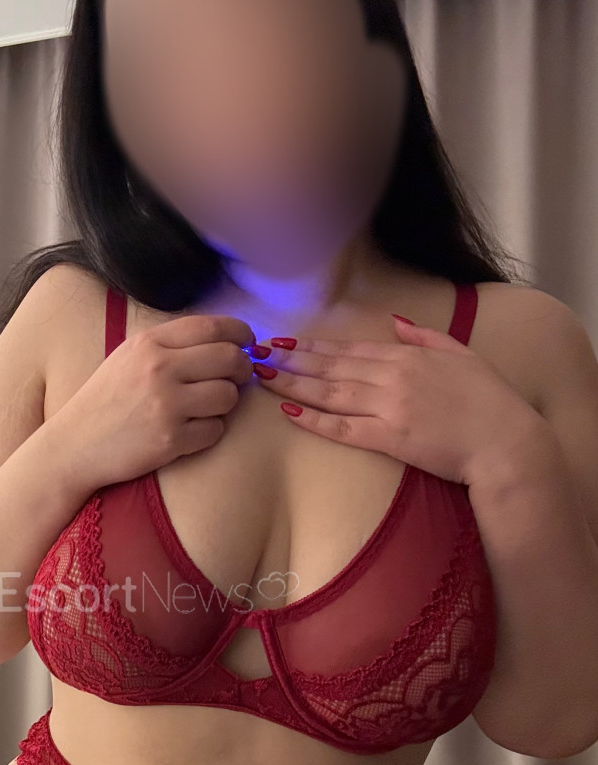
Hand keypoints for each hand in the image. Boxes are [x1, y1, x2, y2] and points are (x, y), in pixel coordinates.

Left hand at [251, 316, 549, 486]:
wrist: (505, 442)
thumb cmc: (489, 400)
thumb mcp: (460, 355)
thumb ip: (425, 337)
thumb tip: (395, 322)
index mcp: (407, 356)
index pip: (350, 349)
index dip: (314, 346)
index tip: (285, 342)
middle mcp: (393, 377)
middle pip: (332, 367)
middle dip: (292, 360)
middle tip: (259, 355)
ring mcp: (389, 407)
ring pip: (331, 393)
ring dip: (294, 384)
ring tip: (264, 377)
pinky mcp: (389, 438)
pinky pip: (343, 428)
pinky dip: (315, 420)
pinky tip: (290, 412)